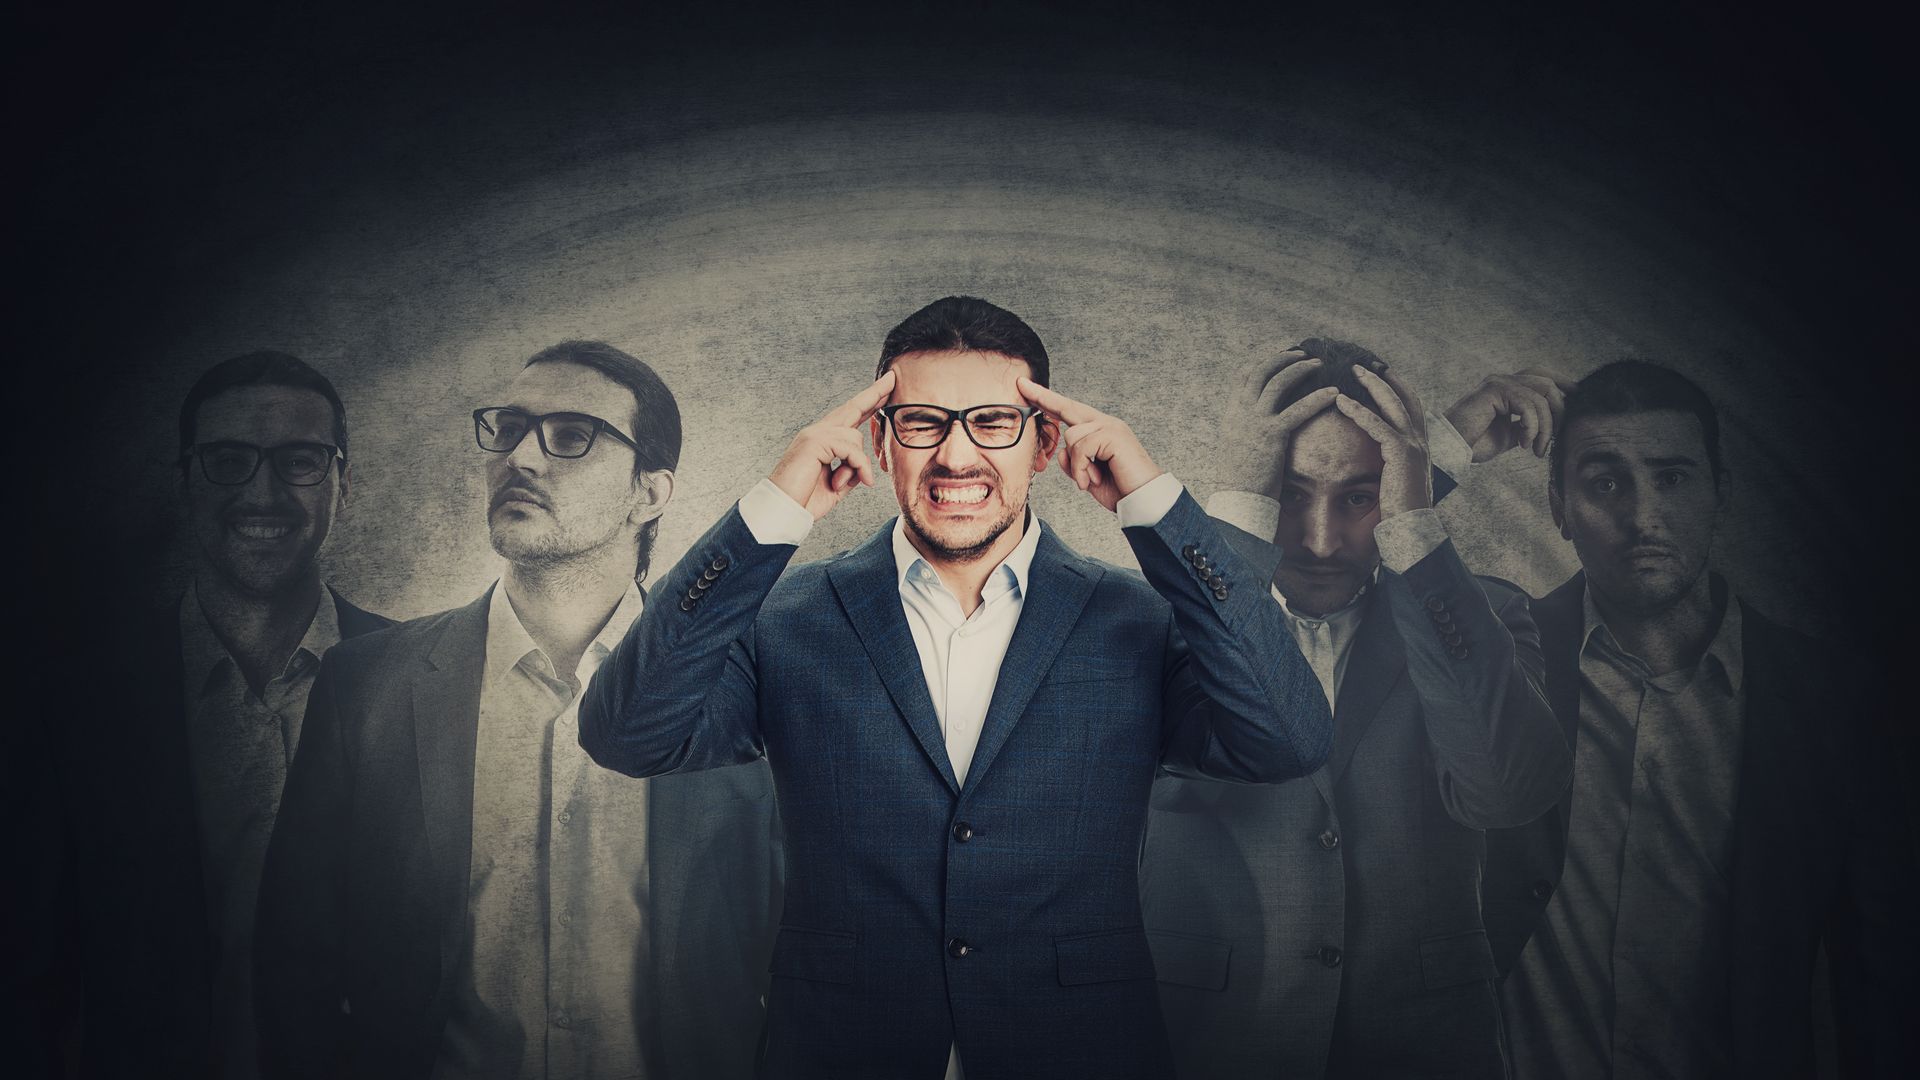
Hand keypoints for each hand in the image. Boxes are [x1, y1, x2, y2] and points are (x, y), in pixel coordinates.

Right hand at [768, 370, 893, 519]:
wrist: (782, 510)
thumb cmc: (805, 500)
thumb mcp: (838, 485)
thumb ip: (852, 471)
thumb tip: (865, 465)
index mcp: (822, 440)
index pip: (849, 416)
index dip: (868, 402)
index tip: (885, 389)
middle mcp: (818, 432)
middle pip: (852, 407)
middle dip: (874, 393)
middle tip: (892, 378)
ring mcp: (814, 434)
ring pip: (855, 437)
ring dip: (856, 465)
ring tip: (838, 484)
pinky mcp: (814, 442)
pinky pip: (850, 449)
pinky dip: (856, 468)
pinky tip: (847, 483)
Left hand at [1016, 376, 1162, 512]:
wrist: (1143, 500)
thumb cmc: (1118, 488)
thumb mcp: (1087, 475)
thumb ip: (1073, 461)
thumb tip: (1060, 451)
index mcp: (1098, 430)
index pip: (1068, 410)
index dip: (1047, 399)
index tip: (1026, 387)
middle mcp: (1105, 423)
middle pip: (1066, 407)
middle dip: (1042, 396)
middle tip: (1021, 384)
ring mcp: (1110, 427)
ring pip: (1071, 436)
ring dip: (1076, 465)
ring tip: (1090, 479)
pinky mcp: (1113, 435)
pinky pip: (1081, 447)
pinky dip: (1082, 468)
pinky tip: (1092, 480)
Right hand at [1216, 351, 1342, 499]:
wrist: (1238, 498)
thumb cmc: (1240, 477)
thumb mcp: (1235, 445)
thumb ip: (1244, 426)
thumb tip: (1257, 419)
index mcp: (1232, 413)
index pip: (1244, 376)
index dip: (1264, 362)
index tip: (1281, 357)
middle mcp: (1242, 412)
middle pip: (1262, 371)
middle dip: (1284, 358)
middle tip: (1303, 353)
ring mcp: (1256, 422)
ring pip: (1278, 382)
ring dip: (1300, 368)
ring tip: (1318, 364)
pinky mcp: (1272, 435)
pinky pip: (1298, 409)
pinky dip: (1317, 398)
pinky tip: (1333, 393)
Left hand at [1333, 365, 1431, 518]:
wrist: (1413, 528)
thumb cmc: (1401, 511)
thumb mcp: (1397, 481)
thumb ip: (1390, 464)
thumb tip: (1377, 460)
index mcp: (1420, 446)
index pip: (1411, 406)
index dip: (1397, 387)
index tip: (1382, 371)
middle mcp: (1420, 441)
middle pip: (1404, 398)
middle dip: (1384, 378)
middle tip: (1365, 362)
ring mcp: (1414, 446)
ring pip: (1393, 404)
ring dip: (1372, 385)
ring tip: (1353, 371)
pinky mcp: (1401, 455)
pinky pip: (1378, 425)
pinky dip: (1359, 411)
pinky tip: (1342, 401)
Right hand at [1442, 368, 1578, 462]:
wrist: (1450, 450)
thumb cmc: (1475, 444)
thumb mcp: (1511, 434)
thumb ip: (1528, 424)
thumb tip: (1554, 425)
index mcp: (1507, 388)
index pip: (1541, 375)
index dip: (1563, 383)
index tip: (1578, 398)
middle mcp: (1503, 380)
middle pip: (1547, 383)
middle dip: (1558, 412)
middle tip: (1551, 441)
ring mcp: (1498, 382)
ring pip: (1541, 396)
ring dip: (1545, 427)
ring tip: (1536, 449)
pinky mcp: (1494, 390)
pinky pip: (1527, 405)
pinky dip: (1531, 428)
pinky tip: (1522, 444)